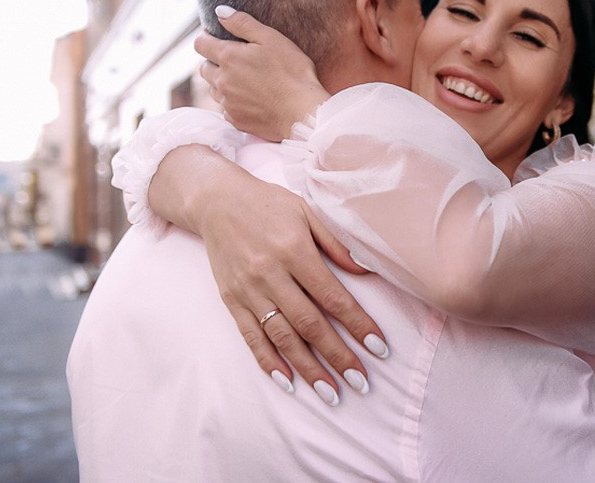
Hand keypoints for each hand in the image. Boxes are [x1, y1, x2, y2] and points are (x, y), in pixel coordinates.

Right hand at [150, 146, 387, 403]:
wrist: (215, 201)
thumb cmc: (269, 204)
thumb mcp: (308, 211)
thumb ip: (337, 243)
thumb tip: (367, 271)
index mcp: (294, 250)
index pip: (332, 297)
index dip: (357, 325)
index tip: (379, 348)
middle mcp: (270, 274)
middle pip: (309, 324)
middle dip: (337, 356)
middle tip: (361, 382)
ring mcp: (248, 291)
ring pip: (282, 337)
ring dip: (308, 368)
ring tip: (331, 393)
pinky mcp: (231, 300)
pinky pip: (251, 336)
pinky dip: (269, 361)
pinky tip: (287, 381)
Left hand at [195, 6, 329, 140]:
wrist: (303, 112)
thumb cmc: (292, 72)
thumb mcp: (271, 39)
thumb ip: (242, 23)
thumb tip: (219, 11)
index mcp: (228, 57)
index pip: (200, 44)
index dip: (206, 38)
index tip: (218, 37)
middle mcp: (222, 81)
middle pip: (203, 68)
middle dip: (213, 62)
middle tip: (235, 60)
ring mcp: (227, 103)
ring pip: (213, 90)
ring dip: (222, 83)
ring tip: (244, 81)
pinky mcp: (236, 120)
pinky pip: (226, 108)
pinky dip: (233, 102)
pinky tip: (251, 100)